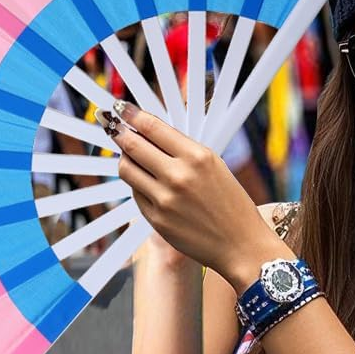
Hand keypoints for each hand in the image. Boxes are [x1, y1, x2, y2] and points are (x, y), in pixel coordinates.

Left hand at [107, 102, 287, 285]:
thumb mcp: (214, 165)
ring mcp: (164, 199)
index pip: (152, 127)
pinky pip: (136, 193)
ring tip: (131, 155)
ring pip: (127, 169)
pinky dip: (138, 184)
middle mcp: (178, 176)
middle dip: (119, 133)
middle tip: (114, 127)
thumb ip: (182, 149)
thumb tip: (148, 133)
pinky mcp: (156, 219)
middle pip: (132, 145)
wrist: (240, 245)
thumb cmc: (231, 203)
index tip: (121, 109)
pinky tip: (149, 184)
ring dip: (125, 158)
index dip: (131, 115)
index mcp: (197, 157)